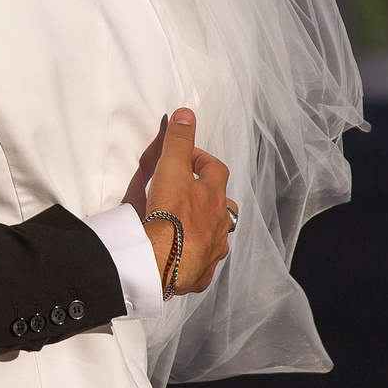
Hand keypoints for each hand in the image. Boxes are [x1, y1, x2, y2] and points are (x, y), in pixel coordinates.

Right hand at [122, 109, 233, 296]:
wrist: (162, 261)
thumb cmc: (169, 215)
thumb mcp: (171, 169)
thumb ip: (178, 141)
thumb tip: (186, 114)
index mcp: (214, 197)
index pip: (215, 170)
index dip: (202, 160)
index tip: (187, 159)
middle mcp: (220, 224)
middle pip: (224, 206)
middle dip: (212, 198)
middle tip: (193, 194)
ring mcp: (213, 250)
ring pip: (218, 236)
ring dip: (207, 228)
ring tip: (189, 227)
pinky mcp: (200, 273)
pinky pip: (203, 264)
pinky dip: (196, 258)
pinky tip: (184, 258)